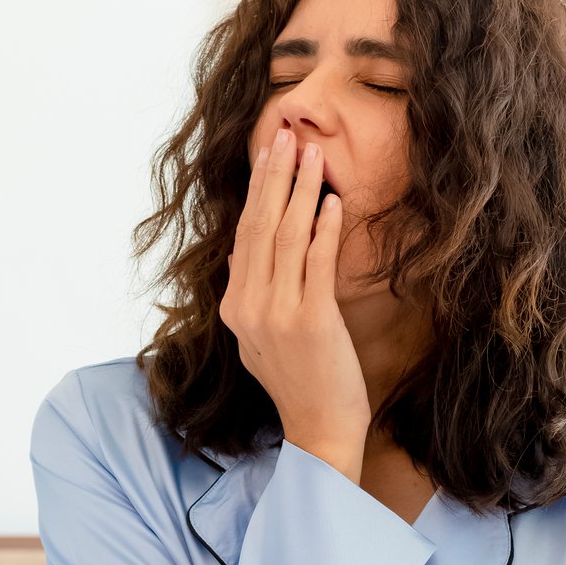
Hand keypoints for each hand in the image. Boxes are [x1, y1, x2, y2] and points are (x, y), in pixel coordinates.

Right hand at [219, 127, 371, 453]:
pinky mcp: (311, 320)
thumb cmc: (300, 383)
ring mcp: (277, 314)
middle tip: (285, 135)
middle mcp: (248, 307)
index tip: (268, 155)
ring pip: (287, 238)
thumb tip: (250, 252)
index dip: (257, 192)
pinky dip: (323, 228)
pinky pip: (316, 262)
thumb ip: (255, 296)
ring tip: (313, 154)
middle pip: (260, 228)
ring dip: (301, 190)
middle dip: (274, 177)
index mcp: (235, 308)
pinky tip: (331, 201)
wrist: (319, 430)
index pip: (244, 237)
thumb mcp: (262, 339)